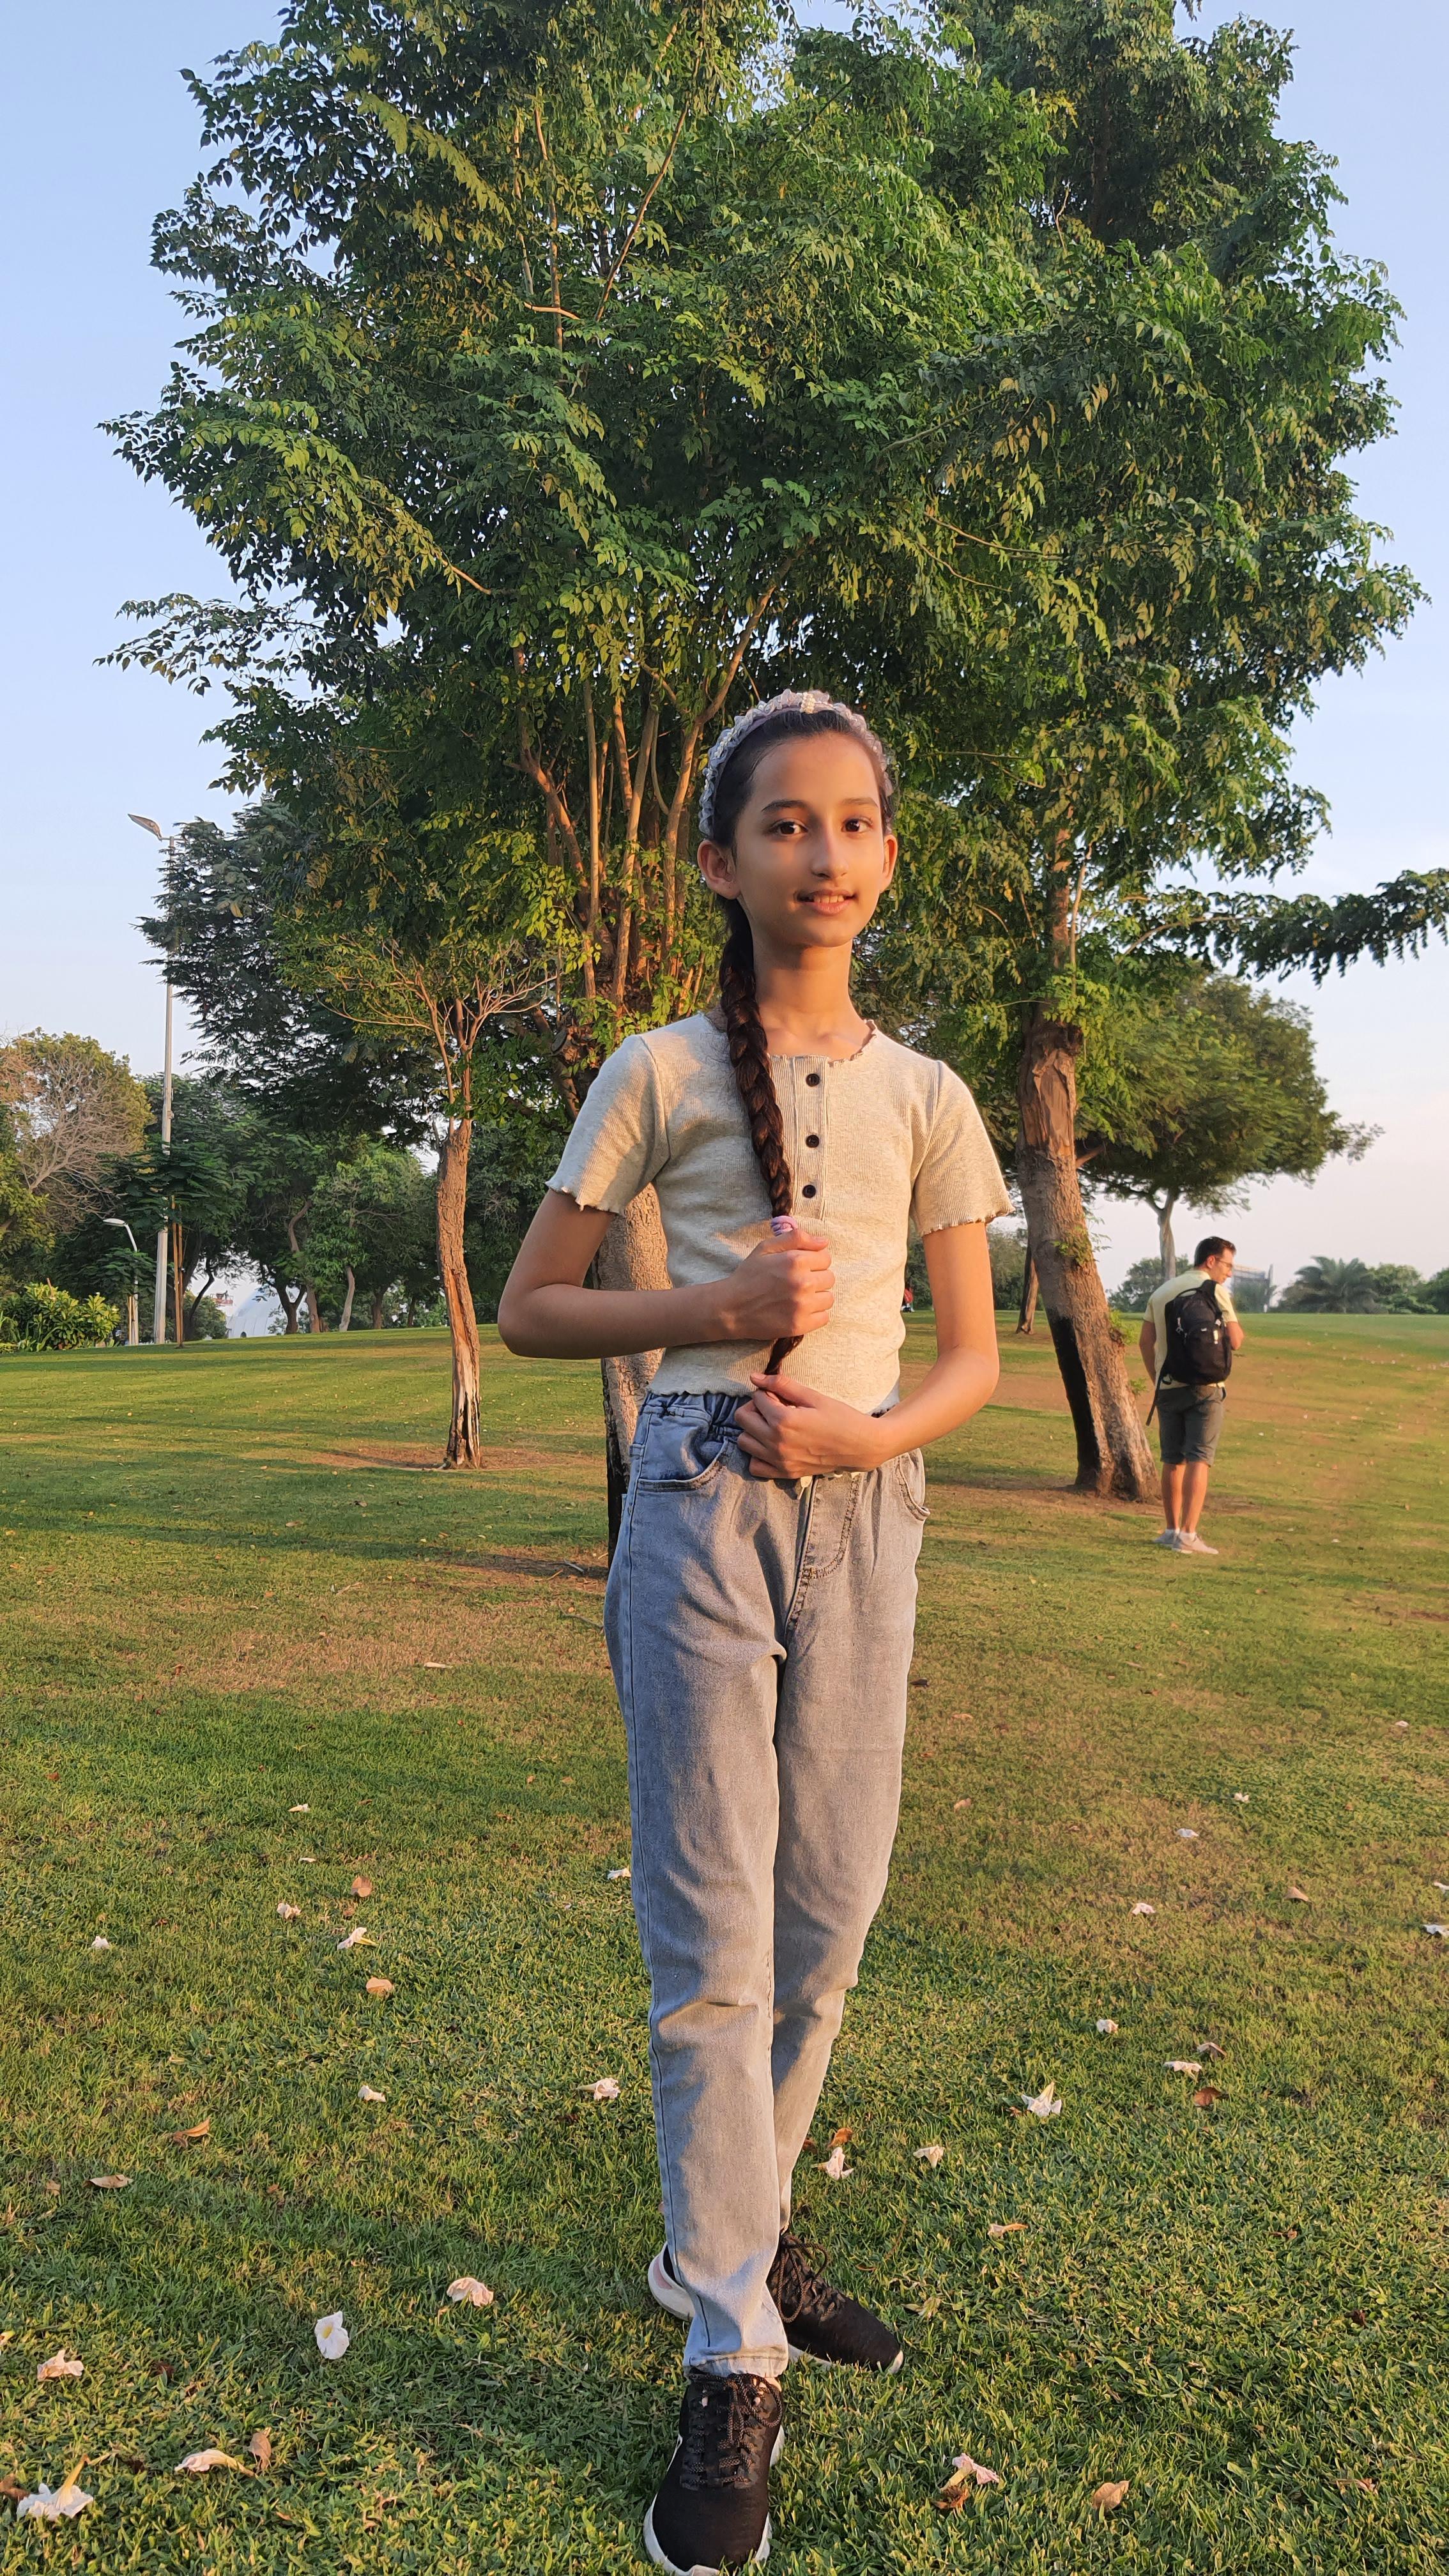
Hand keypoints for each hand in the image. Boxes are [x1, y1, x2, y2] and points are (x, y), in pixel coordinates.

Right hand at [712, 1221, 833, 1345]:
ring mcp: (802, 1306)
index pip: (826, 1258)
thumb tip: (824, 1241)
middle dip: (816, 1278)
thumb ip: (796, 1238)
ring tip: (799, 1297)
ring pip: (829, 1298)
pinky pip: (824, 1318)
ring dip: (817, 1297)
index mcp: (795, 1261)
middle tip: (797, 1283)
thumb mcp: (766, 1248)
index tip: (801, 1267)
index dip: (814, 1261)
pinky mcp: (800, 1325)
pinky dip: (815, 1314)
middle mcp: (802, 1283)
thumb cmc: (748, 1276)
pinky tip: (799, 1311)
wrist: (730, 1308)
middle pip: (829, 1278)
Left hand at [735, 1375, 890, 1478]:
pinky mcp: (785, 1472)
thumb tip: (755, 1377)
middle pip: (743, 1419)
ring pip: (744, 1442)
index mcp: (783, 1421)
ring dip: (753, 1430)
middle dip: (755, 1408)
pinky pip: (754, 1466)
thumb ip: (782, 1385)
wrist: (860, 1445)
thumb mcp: (813, 1396)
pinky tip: (772, 1445)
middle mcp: (777, 1443)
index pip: (756, 1398)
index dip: (767, 1392)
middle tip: (774, 1408)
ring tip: (772, 1425)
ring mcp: (780, 1460)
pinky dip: (758, 1455)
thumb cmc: (840, 1417)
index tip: (780, 1395)